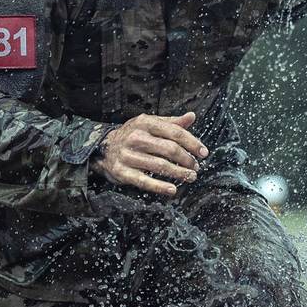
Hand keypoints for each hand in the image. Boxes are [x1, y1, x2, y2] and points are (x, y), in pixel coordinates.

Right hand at [92, 112, 208, 195]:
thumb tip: (192, 117)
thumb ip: (171, 122)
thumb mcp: (149, 123)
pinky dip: (160, 187)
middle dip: (186, 160)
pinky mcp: (122, 172)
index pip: (175, 132)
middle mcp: (136, 137)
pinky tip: (172, 190)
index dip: (192, 143)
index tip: (204, 153)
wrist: (102, 147)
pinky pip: (144, 181)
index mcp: (145, 123)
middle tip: (196, 167)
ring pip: (159, 166)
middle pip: (169, 149)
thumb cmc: (132, 135)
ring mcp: (128, 155)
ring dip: (179, 173)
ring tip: (190, 177)